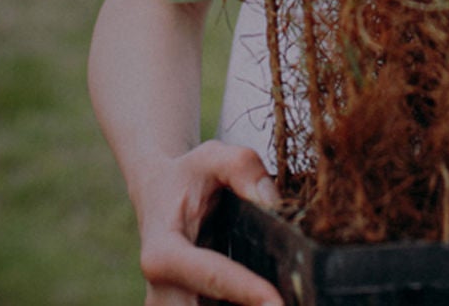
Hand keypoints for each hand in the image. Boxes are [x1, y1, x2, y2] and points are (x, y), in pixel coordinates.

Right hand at [135, 140, 284, 305]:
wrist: (158, 193)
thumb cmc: (188, 175)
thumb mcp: (213, 156)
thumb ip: (244, 168)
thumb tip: (275, 202)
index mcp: (163, 252)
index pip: (210, 276)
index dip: (245, 290)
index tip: (277, 302)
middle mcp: (160, 290)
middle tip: (290, 300)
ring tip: (287, 296)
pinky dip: (241, 304)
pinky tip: (267, 297)